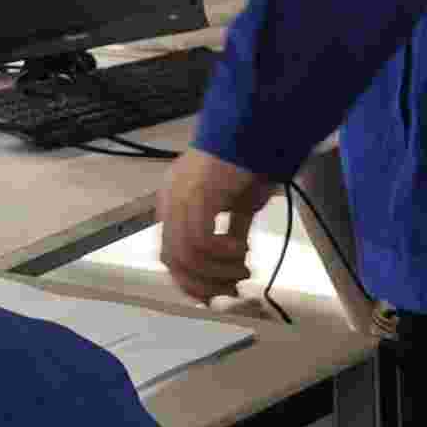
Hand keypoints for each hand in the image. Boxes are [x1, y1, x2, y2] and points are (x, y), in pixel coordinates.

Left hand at [157, 149, 272, 305]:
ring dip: (218, 272)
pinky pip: (200, 240)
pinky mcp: (196, 194)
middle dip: (204, 284)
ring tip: (244, 270)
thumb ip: (232, 232)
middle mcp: (170, 201)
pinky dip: (222, 253)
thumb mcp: (238, 207)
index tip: (218, 296)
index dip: (191, 282)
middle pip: (173, 260)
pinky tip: (242, 250)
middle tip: (235, 290)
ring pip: (186, 255)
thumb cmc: (250, 164)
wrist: (257, 131)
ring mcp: (180, 197)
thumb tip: (234, 262)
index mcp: (173, 204)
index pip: (170, 256)